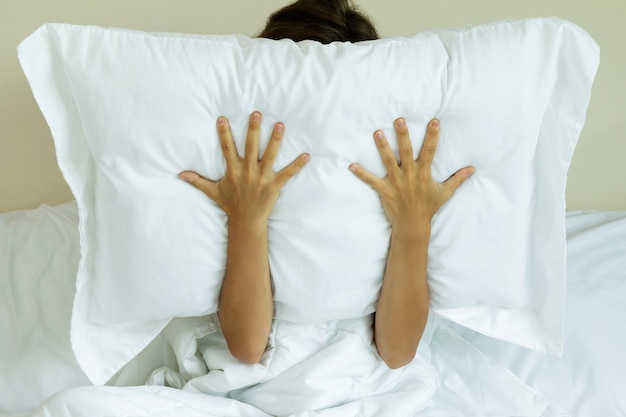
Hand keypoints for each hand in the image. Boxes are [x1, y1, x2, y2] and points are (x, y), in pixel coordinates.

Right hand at [179, 112, 309, 224]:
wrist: (246, 222)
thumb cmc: (230, 204)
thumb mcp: (213, 192)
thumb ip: (197, 181)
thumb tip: (180, 175)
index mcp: (233, 171)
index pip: (227, 148)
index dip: (224, 134)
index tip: (222, 118)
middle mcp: (247, 172)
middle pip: (251, 147)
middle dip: (253, 129)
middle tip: (257, 113)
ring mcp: (262, 178)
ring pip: (270, 155)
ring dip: (275, 140)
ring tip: (280, 124)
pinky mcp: (274, 185)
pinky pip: (288, 173)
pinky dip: (298, 165)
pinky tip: (307, 155)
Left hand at [349, 118, 473, 228]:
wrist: (413, 225)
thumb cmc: (428, 207)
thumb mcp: (445, 193)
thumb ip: (457, 179)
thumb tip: (472, 169)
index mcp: (424, 173)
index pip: (429, 151)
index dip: (432, 136)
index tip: (434, 121)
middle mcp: (410, 175)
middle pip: (406, 151)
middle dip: (403, 135)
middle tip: (398, 120)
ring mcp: (396, 182)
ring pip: (388, 161)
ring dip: (382, 147)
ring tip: (377, 132)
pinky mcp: (384, 190)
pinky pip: (371, 181)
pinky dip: (361, 174)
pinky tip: (351, 165)